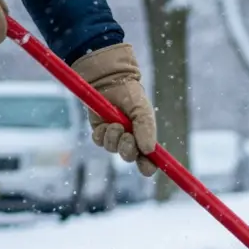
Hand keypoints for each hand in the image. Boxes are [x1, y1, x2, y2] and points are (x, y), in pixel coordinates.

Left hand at [71, 44, 157, 176]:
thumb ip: (147, 129)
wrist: (110, 81)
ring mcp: (114, 138)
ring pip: (112, 149)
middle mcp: (129, 141)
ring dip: (114, 137)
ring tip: (115, 123)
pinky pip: (99, 141)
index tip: (147, 166)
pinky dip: (102, 133)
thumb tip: (149, 151)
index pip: (148, 161)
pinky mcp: (99, 132)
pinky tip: (104, 122)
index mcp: (144, 138)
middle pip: (129, 157)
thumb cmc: (131, 95)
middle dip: (128, 149)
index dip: (148, 167)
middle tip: (127, 136)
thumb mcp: (143, 110)